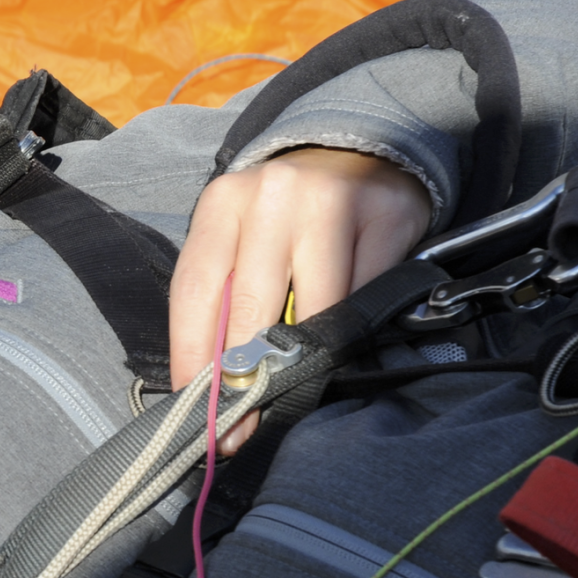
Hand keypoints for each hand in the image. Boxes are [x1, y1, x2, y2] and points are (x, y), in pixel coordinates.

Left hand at [169, 148, 430, 448]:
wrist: (357, 152)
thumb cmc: (286, 213)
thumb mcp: (243, 237)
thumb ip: (226, 294)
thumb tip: (212, 379)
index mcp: (221, 205)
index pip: (195, 292)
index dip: (192, 356)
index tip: (195, 407)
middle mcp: (272, 198)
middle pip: (251, 306)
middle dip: (245, 375)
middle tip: (241, 426)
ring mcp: (331, 204)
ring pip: (314, 308)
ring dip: (303, 360)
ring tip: (292, 393)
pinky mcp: (385, 217)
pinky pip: (364, 295)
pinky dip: (351, 329)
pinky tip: (341, 346)